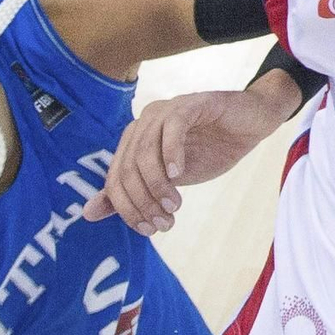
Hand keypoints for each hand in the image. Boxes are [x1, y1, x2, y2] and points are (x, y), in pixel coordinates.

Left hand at [81, 87, 286, 233]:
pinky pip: (172, 126)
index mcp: (133, 140)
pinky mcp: (191, 103)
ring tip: (174, 206)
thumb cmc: (209, 151)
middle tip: (164, 222)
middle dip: (143, 202)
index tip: (149, 230)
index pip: (115, 179)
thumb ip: (131, 195)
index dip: (127, 209)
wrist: (248, 126)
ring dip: (157, 185)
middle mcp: (143, 122)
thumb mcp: (168, 182)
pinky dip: (171, 153)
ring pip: (144, 150)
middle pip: (127, 168)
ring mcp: (165, 110)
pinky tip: (179, 174)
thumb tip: (86, 214)